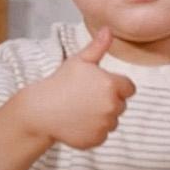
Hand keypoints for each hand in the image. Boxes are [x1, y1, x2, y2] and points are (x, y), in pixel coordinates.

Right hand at [14, 28, 135, 150]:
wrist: (40, 110)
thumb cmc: (60, 82)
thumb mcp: (79, 61)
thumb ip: (98, 47)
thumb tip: (109, 29)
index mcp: (111, 85)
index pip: (129, 88)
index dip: (116, 86)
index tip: (98, 87)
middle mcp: (112, 106)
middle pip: (121, 105)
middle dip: (108, 101)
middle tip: (86, 98)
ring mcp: (104, 125)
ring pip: (112, 121)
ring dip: (102, 117)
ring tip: (81, 110)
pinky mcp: (97, 140)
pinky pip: (102, 135)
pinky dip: (93, 131)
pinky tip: (78, 123)